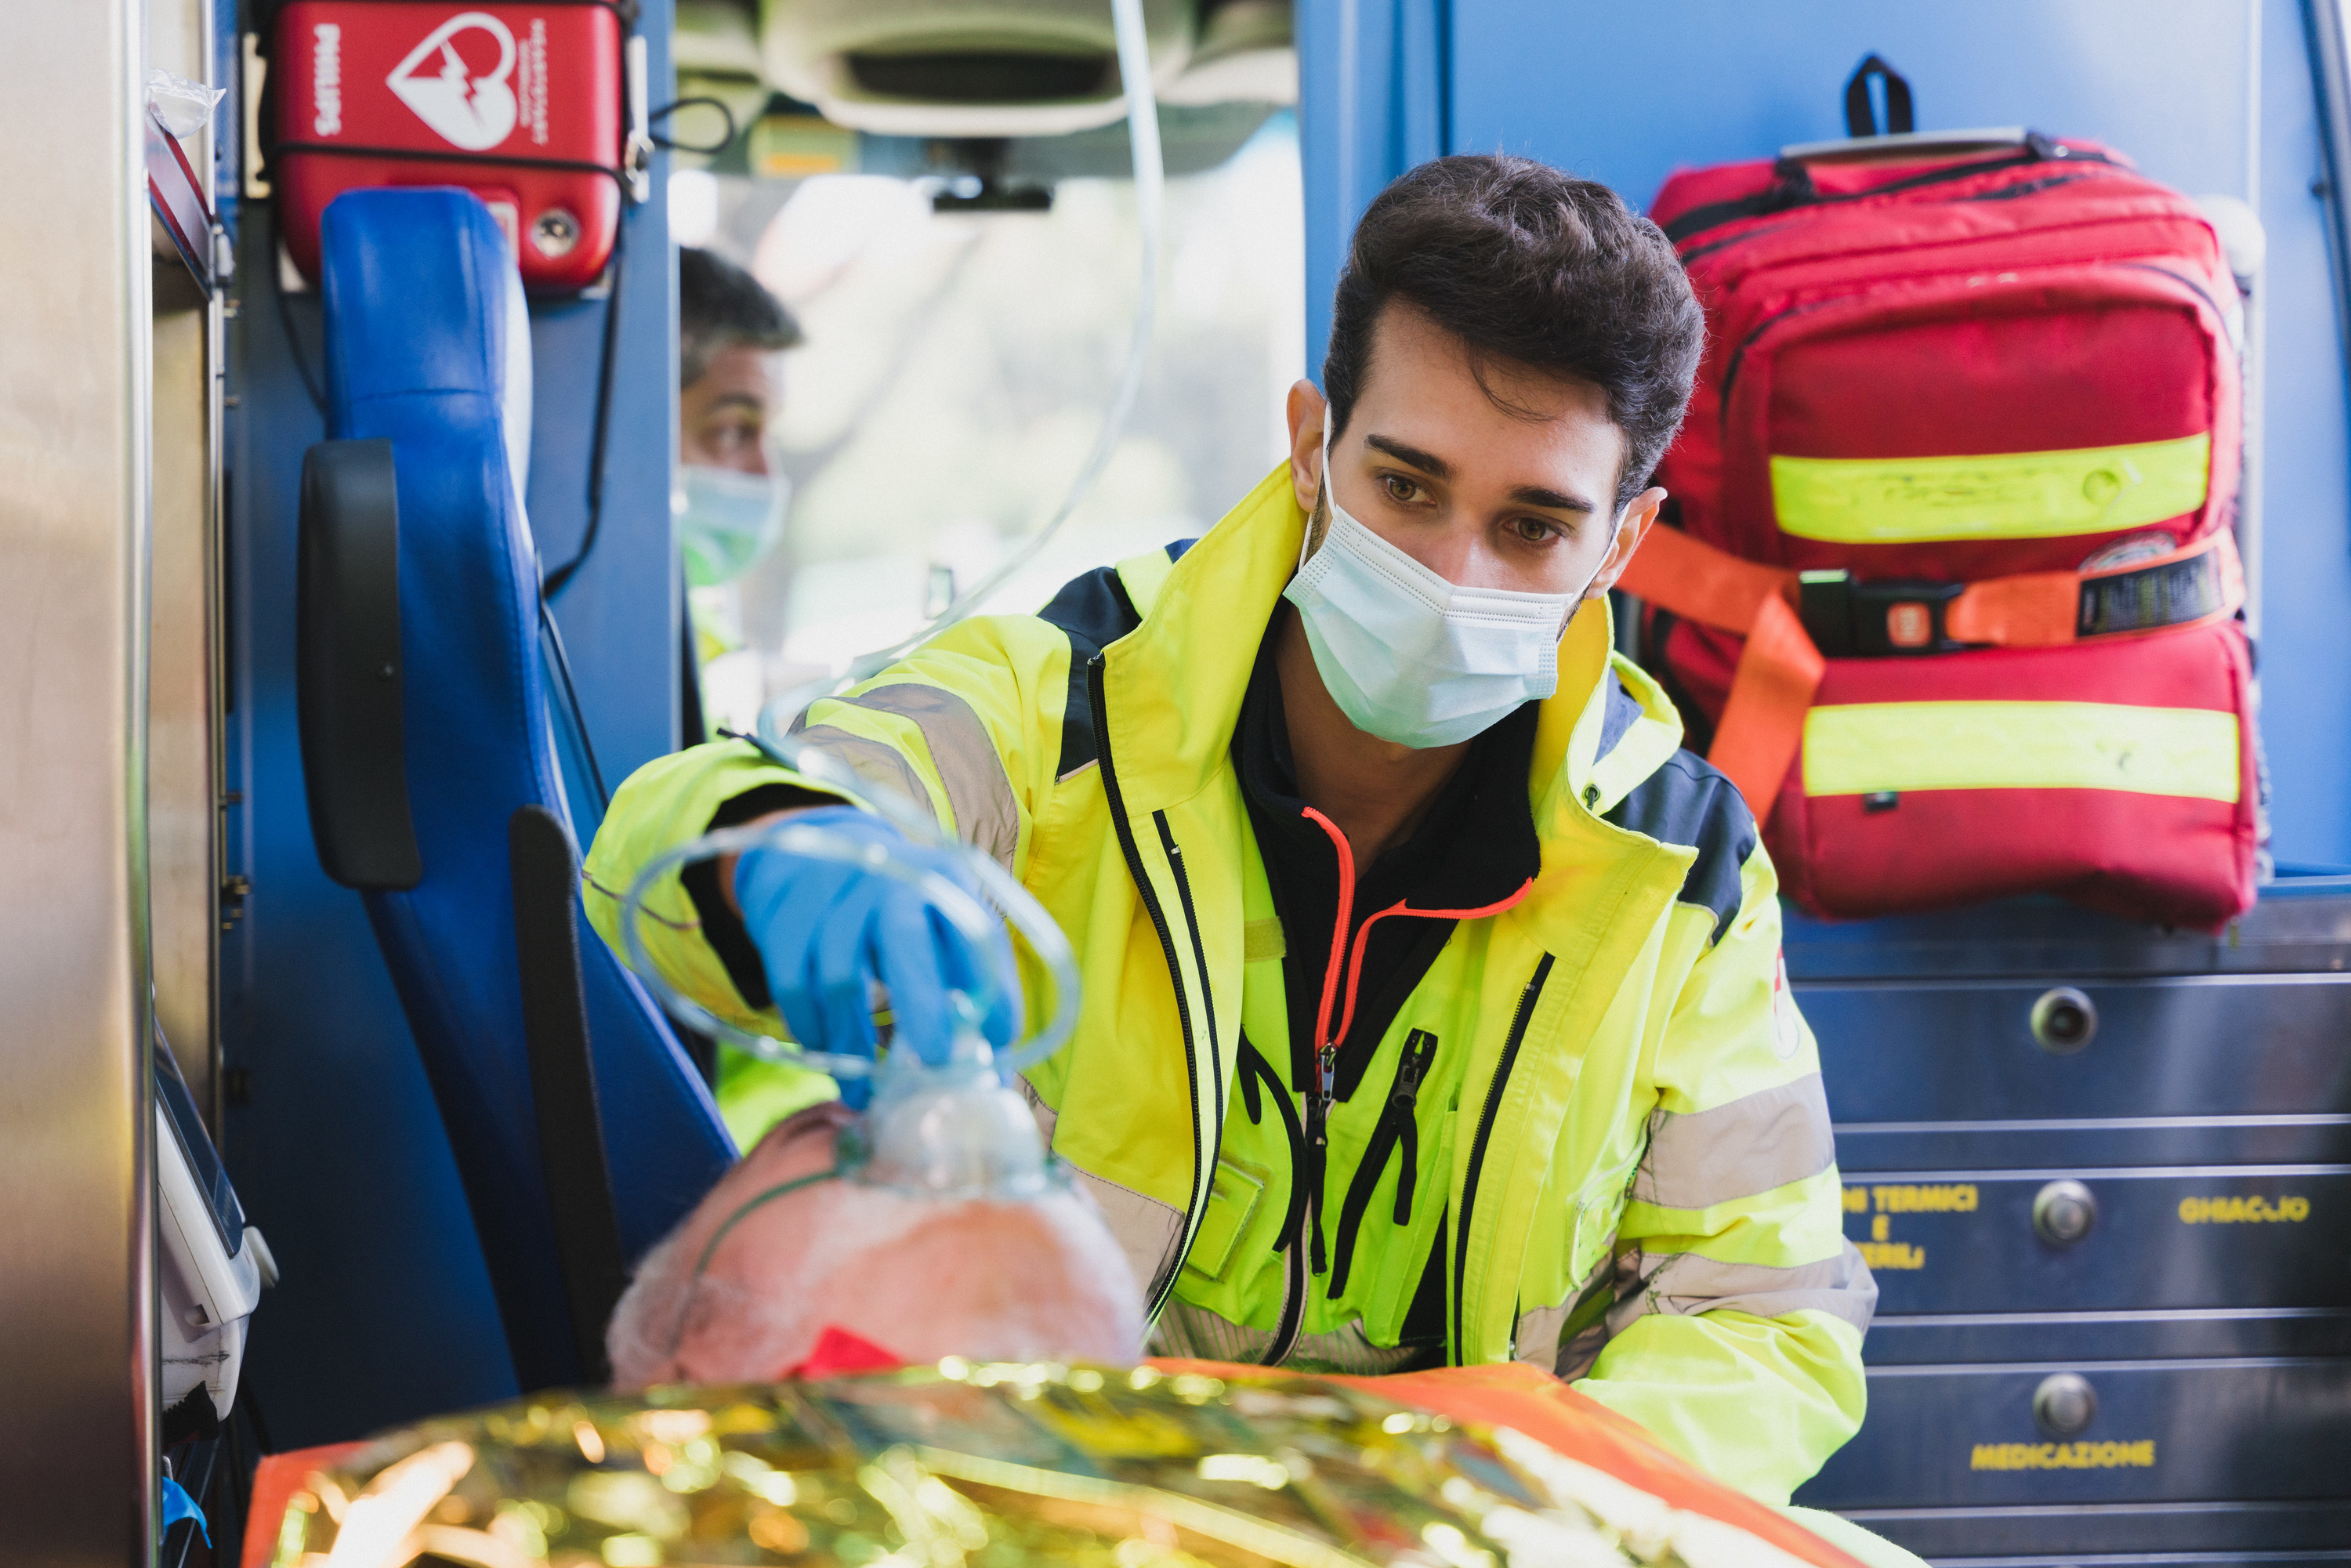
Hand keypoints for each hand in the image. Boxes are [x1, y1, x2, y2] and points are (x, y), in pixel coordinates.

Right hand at [732, 808, 1021, 1086]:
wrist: (813, 860)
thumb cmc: (895, 910)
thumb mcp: (941, 924)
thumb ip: (970, 980)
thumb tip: (993, 1060)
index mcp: (942, 881)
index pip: (975, 936)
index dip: (992, 989)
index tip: (1001, 1039)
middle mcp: (888, 882)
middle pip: (905, 944)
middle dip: (922, 1007)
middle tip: (933, 1061)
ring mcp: (832, 897)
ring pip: (841, 980)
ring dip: (853, 1044)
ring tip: (863, 1087)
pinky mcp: (784, 920)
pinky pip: (793, 988)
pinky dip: (811, 1029)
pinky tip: (825, 1050)